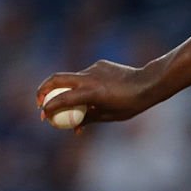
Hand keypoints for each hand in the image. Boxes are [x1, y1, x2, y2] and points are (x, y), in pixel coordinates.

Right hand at [37, 60, 161, 129]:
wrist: (149, 83)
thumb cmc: (131, 104)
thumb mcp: (109, 116)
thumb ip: (88, 119)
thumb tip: (74, 126)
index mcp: (91, 93)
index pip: (61, 100)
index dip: (48, 109)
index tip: (44, 117)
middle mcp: (89, 78)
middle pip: (55, 79)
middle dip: (43, 90)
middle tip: (41, 102)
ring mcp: (94, 68)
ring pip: (71, 76)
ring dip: (66, 88)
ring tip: (72, 102)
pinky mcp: (100, 64)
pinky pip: (86, 74)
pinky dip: (84, 83)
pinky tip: (97, 92)